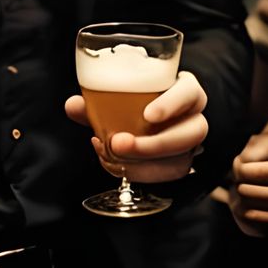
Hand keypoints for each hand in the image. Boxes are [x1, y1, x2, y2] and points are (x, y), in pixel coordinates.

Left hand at [65, 70, 207, 185]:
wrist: (148, 117)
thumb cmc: (136, 100)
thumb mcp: (120, 94)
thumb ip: (97, 99)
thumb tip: (74, 105)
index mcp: (185, 91)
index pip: (190, 93)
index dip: (173, 104)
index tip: (148, 114)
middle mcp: (193, 117)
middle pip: (192, 133)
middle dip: (155, 144)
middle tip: (119, 143)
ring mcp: (190, 144)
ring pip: (181, 160)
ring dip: (144, 165)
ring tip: (112, 157)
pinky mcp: (181, 164)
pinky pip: (167, 176)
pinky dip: (138, 174)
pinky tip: (115, 165)